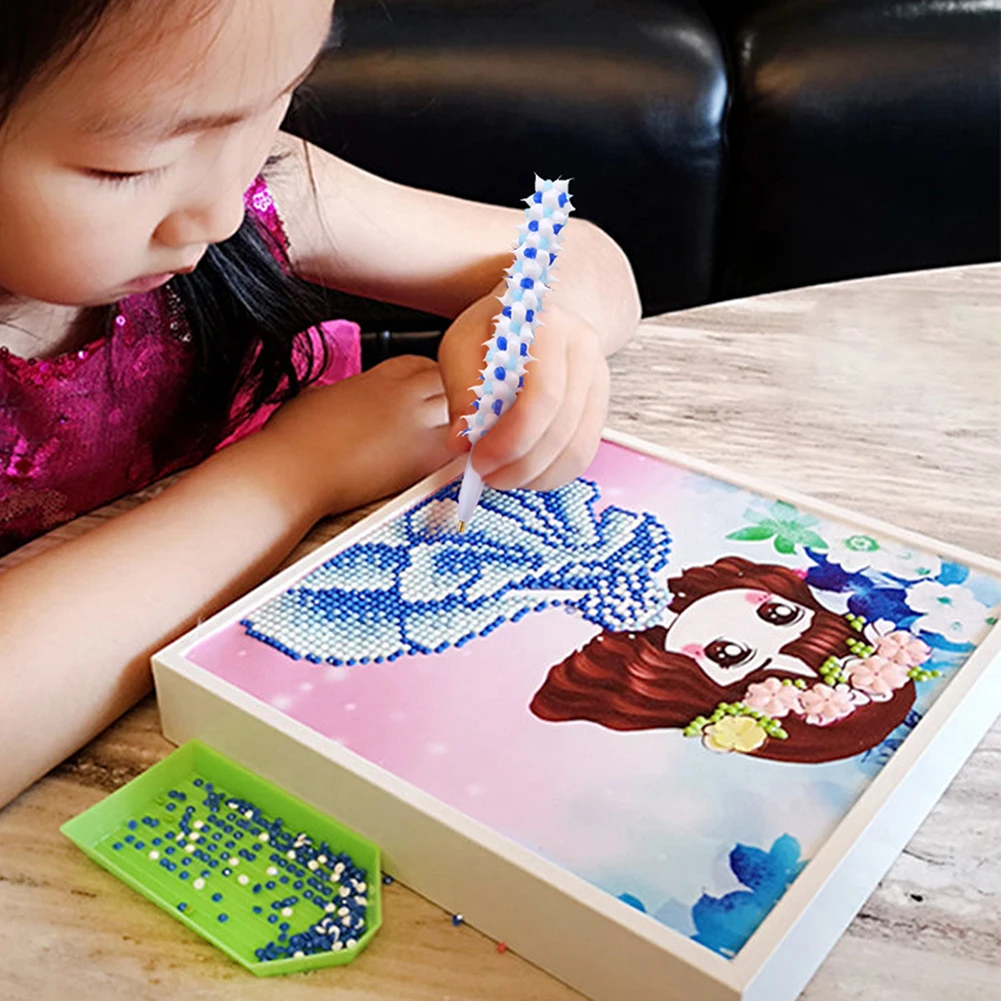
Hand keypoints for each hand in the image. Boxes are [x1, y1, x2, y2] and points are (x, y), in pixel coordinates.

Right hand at [263, 355, 452, 515]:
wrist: (297, 469)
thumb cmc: (297, 438)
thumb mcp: (319, 396)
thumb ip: (347, 394)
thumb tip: (345, 401)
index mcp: (381, 376)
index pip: (425, 365)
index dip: (430, 380)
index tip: (427, 394)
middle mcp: (406, 395)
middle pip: (452, 385)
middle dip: (454, 399)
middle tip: (449, 419)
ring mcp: (418, 425)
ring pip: (465, 413)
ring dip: (463, 426)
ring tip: (453, 443)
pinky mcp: (424, 458)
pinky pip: (461, 448)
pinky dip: (461, 454)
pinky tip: (450, 464)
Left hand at [437, 296, 609, 490]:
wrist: (539, 314)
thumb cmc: (496, 331)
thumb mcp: (462, 346)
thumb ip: (461, 391)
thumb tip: (461, 441)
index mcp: (547, 326)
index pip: (541, 396)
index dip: (511, 439)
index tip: (479, 460)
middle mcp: (582, 349)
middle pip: (561, 427)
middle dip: (520, 464)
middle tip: (487, 476)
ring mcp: (598, 377)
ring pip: (577, 447)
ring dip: (537, 474)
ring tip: (503, 477)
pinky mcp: (601, 404)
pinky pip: (584, 452)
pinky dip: (553, 473)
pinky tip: (527, 474)